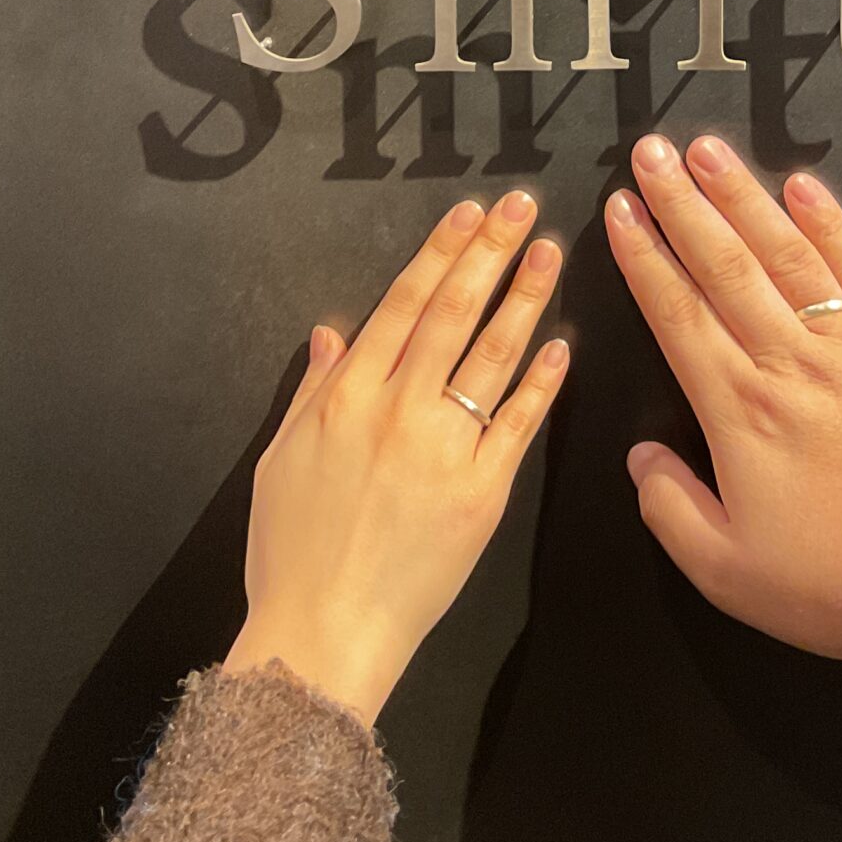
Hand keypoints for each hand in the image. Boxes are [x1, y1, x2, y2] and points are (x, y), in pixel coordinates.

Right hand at [223, 191, 567, 724]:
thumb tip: (332, 332)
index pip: (403, 304)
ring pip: (492, 355)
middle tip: (523, 207)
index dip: (440, 253)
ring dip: (524, 298)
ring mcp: (445, 449)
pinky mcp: (482, 493)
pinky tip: (562, 344)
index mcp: (346, 396)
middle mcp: (398, 409)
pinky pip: (517, 424)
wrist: (321, 633)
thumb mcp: (280, 461)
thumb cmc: (290, 554)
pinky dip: (541, 381)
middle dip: (489, 253)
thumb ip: (310, 391)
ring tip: (549, 254)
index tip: (469, 213)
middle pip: (452, 313)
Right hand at [607, 135, 841, 682]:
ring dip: (742, 195)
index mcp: (739, 411)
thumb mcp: (730, 574)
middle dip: (680, 203)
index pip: (677, 315)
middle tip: (648, 152)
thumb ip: (672, 510)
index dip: (643, 259)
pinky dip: (829, 223)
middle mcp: (789, 361)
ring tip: (706, 150)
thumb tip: (639, 457)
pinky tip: (802, 185)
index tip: (618, 212)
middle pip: (724, 264)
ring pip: (785, 252)